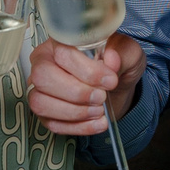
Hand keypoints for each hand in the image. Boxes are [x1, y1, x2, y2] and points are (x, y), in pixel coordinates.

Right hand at [27, 35, 145, 137]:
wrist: (119, 87)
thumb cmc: (117, 64)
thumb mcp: (128, 52)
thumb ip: (121, 52)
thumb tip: (111, 60)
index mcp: (60, 42)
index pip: (62, 53)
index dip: (86, 70)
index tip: (109, 80)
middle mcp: (44, 63)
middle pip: (43, 78)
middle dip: (76, 92)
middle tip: (101, 97)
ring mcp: (41, 89)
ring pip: (41, 103)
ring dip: (74, 111)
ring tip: (99, 110)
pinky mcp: (46, 113)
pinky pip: (52, 124)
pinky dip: (78, 127)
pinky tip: (97, 122)